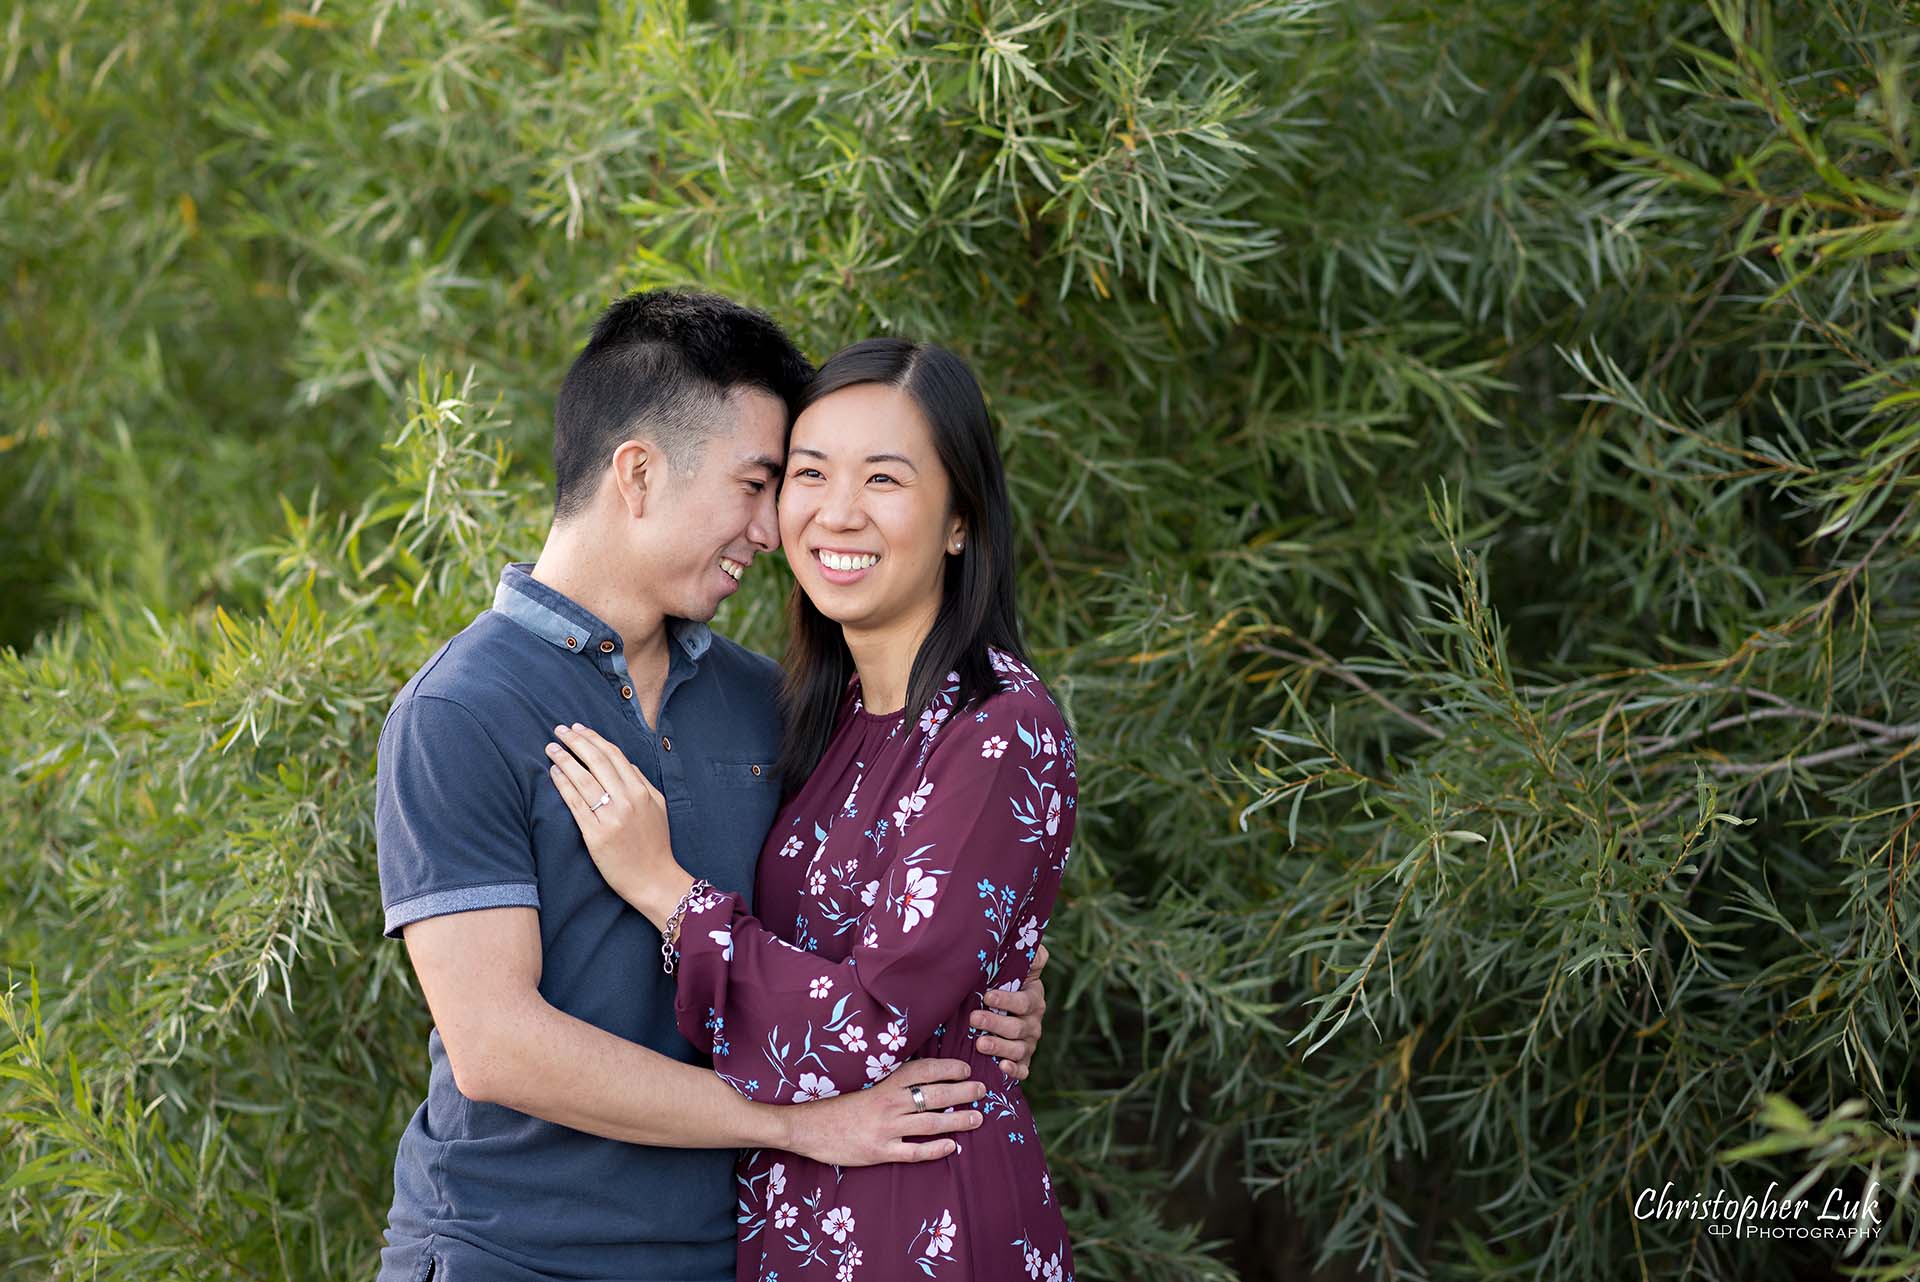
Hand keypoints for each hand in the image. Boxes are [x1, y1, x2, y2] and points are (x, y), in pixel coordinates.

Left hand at [546, 723, 690, 927]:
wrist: (654, 879)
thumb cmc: (655, 845)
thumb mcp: (658, 808)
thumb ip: (642, 783)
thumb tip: (626, 763)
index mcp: (642, 791)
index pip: (614, 756)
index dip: (594, 739)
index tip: (579, 729)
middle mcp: (627, 800)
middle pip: (597, 762)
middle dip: (576, 741)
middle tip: (560, 730)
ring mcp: (611, 818)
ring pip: (583, 779)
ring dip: (565, 759)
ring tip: (551, 748)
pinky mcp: (596, 835)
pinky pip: (576, 804)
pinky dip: (563, 785)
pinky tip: (554, 773)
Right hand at [782, 1058, 986, 1166]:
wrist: (807, 1127)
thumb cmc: (838, 1106)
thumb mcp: (864, 1087)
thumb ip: (891, 1084)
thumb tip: (922, 1078)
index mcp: (884, 1084)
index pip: (923, 1070)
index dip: (948, 1068)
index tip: (966, 1068)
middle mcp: (888, 1103)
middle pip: (934, 1094)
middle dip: (962, 1092)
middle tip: (982, 1090)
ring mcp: (885, 1129)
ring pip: (930, 1122)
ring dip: (958, 1120)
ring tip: (977, 1118)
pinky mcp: (879, 1152)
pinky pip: (914, 1151)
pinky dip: (935, 1149)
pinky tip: (952, 1146)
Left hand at [970, 943, 1048, 1080]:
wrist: (1003, 1008)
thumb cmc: (1005, 984)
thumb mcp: (1017, 966)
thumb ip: (1029, 956)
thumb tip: (1037, 948)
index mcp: (1034, 998)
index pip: (1024, 1001)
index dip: (1007, 1000)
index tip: (987, 996)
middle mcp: (1033, 1022)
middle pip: (1018, 1026)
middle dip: (996, 1023)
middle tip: (974, 1018)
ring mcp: (1028, 1043)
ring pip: (1018, 1048)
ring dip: (1000, 1047)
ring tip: (980, 1044)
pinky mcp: (1022, 1061)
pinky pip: (1023, 1069)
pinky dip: (1014, 1070)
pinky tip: (1002, 1068)